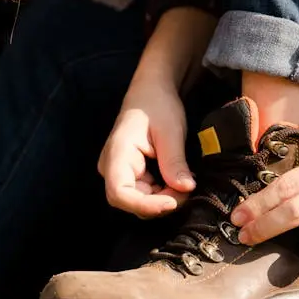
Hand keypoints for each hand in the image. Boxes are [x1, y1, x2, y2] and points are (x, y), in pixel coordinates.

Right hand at [99, 78, 195, 217]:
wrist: (152, 93)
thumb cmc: (158, 106)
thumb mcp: (171, 132)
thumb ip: (175, 161)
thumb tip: (185, 189)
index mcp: (116, 153)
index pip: (120, 193)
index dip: (145, 205)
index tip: (172, 203)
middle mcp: (112, 168)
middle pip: (130, 202)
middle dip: (160, 204)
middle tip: (187, 190)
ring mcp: (120, 173)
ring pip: (140, 202)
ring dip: (164, 200)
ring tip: (185, 184)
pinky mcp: (132, 176)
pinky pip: (146, 195)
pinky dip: (164, 194)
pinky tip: (179, 182)